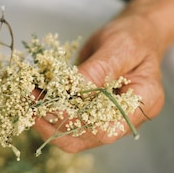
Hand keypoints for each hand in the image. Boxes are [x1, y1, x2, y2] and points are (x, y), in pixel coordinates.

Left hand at [33, 13, 165, 151]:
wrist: (133, 34)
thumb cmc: (133, 37)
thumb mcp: (118, 48)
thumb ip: (99, 70)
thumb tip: (72, 87)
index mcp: (143, 104)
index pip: (108, 129)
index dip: (77, 123)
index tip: (52, 105)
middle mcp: (124, 119)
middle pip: (86, 138)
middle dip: (55, 123)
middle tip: (32, 102)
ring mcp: (106, 120)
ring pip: (72, 136)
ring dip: (46, 121)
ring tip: (29, 97)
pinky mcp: (89, 115)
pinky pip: (66, 123)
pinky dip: (48, 113)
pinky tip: (35, 95)